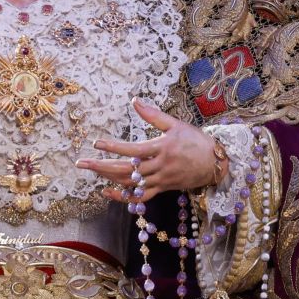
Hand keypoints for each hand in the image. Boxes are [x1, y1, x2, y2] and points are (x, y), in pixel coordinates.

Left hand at [77, 98, 225, 200]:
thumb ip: (153, 115)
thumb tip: (134, 101)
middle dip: (102, 166)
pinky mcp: (163, 189)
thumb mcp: (175, 124)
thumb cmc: (195, 140)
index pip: (132, 149)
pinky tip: (108, 192)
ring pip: (130, 183)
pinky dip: (124, 196)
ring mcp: (160, 180)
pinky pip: (141, 197)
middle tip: (82, 163)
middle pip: (126, 170)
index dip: (114, 147)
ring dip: (109, 178)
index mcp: (161, 148)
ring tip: (92, 171)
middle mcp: (159, 166)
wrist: (216, 163)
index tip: (97, 143)